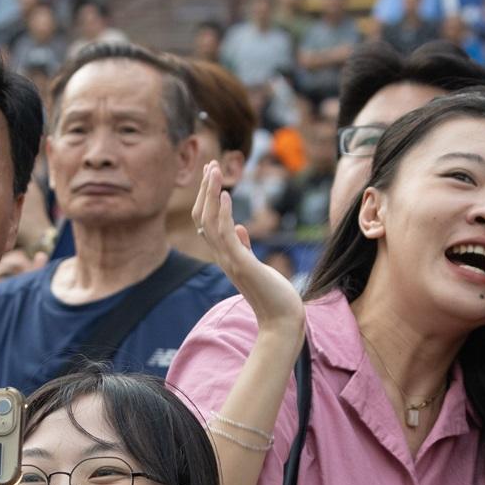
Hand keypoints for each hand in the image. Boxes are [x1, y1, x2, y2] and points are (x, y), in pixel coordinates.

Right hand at [191, 160, 305, 340]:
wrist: (282, 321)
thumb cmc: (273, 295)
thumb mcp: (257, 265)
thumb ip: (244, 247)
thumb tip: (240, 229)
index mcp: (226, 256)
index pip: (206, 222)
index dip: (207, 198)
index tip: (212, 174)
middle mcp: (223, 257)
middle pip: (202, 218)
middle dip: (205, 190)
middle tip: (211, 163)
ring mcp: (230, 261)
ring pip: (209, 223)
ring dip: (211, 195)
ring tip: (215, 170)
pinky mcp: (242, 265)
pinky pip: (225, 236)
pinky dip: (224, 214)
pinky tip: (227, 195)